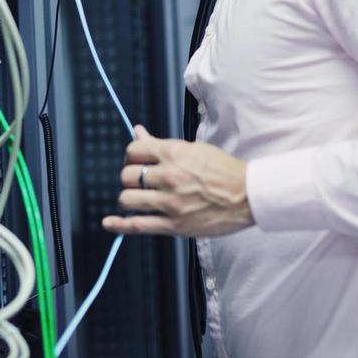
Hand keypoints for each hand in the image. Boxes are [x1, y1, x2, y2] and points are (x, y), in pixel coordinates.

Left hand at [102, 125, 254, 236]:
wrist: (248, 195)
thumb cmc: (224, 170)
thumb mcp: (193, 149)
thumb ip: (161, 143)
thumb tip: (138, 132)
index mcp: (174, 153)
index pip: (133, 150)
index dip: (130, 156)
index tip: (135, 161)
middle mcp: (169, 176)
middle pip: (127, 175)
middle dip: (130, 178)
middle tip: (139, 181)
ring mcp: (170, 202)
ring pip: (128, 199)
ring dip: (129, 198)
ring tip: (137, 198)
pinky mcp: (174, 225)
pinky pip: (138, 225)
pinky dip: (119, 225)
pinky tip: (109, 223)